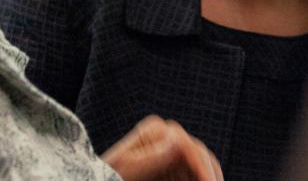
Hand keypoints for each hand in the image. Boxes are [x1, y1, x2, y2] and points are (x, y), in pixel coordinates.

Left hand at [101, 115, 223, 180]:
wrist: (98, 179)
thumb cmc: (107, 176)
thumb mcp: (127, 170)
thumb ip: (151, 158)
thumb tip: (178, 141)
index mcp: (156, 131)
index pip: (187, 146)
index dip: (202, 167)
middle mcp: (168, 135)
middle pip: (200, 154)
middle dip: (209, 174)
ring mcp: (173, 149)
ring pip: (203, 163)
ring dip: (209, 176)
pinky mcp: (174, 164)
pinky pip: (194, 172)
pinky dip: (201, 178)